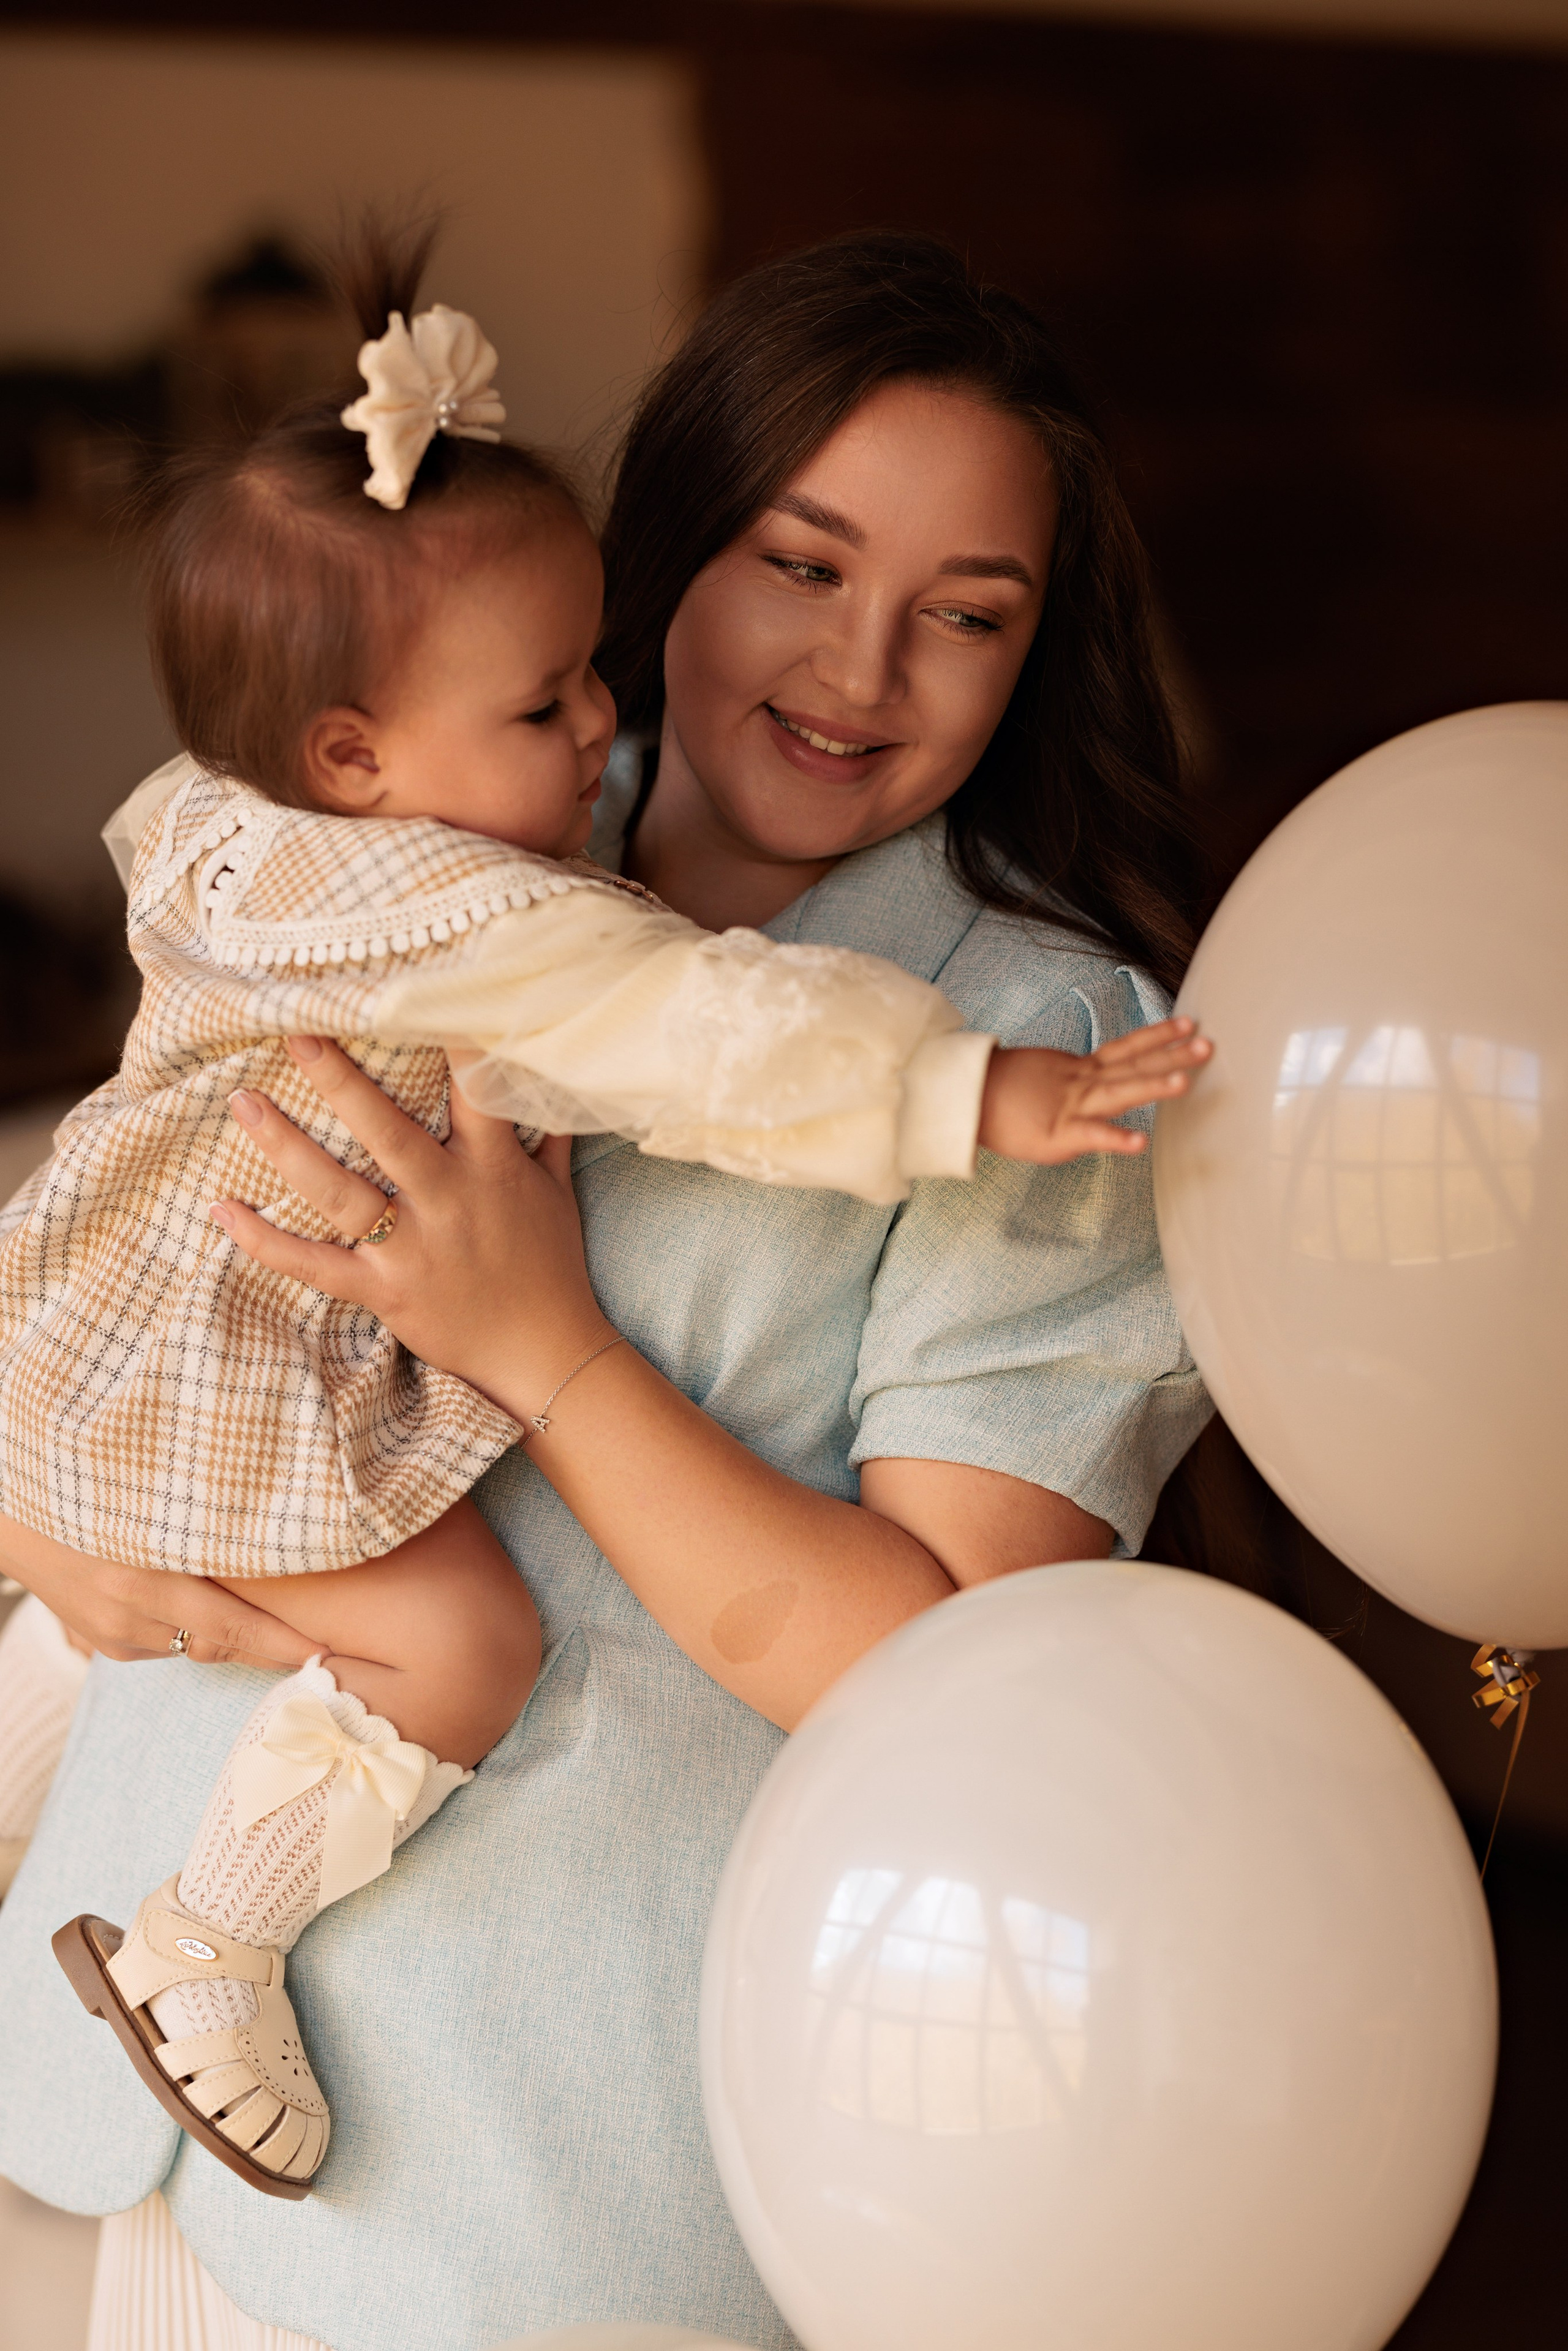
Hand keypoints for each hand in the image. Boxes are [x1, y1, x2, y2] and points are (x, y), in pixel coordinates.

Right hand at [0, 1512, 316, 1667]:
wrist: (11, 1517)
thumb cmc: (90, 1485)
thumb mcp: (149, 1497)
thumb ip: (208, 1522)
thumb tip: (275, 1533)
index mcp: (143, 1580)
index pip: (232, 1626)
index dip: (282, 1644)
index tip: (326, 1653)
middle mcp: (128, 1618)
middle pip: (220, 1646)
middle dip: (272, 1647)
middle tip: (327, 1647)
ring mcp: (114, 1636)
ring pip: (196, 1646)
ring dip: (236, 1636)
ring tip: (287, 1626)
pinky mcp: (105, 1643)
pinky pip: (168, 1643)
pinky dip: (199, 1629)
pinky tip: (219, 1610)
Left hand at [209, 1038, 613, 1419]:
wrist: (545, 1356)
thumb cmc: (552, 1268)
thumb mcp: (556, 1193)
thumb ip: (544, 1135)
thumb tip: (545, 1078)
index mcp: (493, 1170)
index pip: (475, 1092)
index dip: (451, 1041)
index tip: (413, 995)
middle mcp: (449, 1202)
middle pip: (386, 1132)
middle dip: (339, 1081)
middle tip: (295, 1032)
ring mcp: (412, 1249)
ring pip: (340, 1192)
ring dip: (286, 1147)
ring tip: (243, 1102)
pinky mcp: (384, 1291)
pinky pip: (315, 1265)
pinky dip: (265, 1241)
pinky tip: (222, 1209)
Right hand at [977, 1015, 1210, 1163]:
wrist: (966, 1099)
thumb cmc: (1005, 1094)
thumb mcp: (1048, 1080)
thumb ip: (1077, 1085)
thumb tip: (1096, 1091)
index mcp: (1081, 1071)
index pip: (1126, 1050)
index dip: (1157, 1036)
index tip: (1187, 1025)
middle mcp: (1082, 1083)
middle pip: (1133, 1065)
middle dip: (1172, 1055)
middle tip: (1207, 1046)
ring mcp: (1072, 1106)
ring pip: (1118, 1093)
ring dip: (1152, 1087)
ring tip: (1185, 1083)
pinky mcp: (1058, 1135)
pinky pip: (1091, 1136)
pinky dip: (1116, 1139)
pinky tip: (1141, 1143)